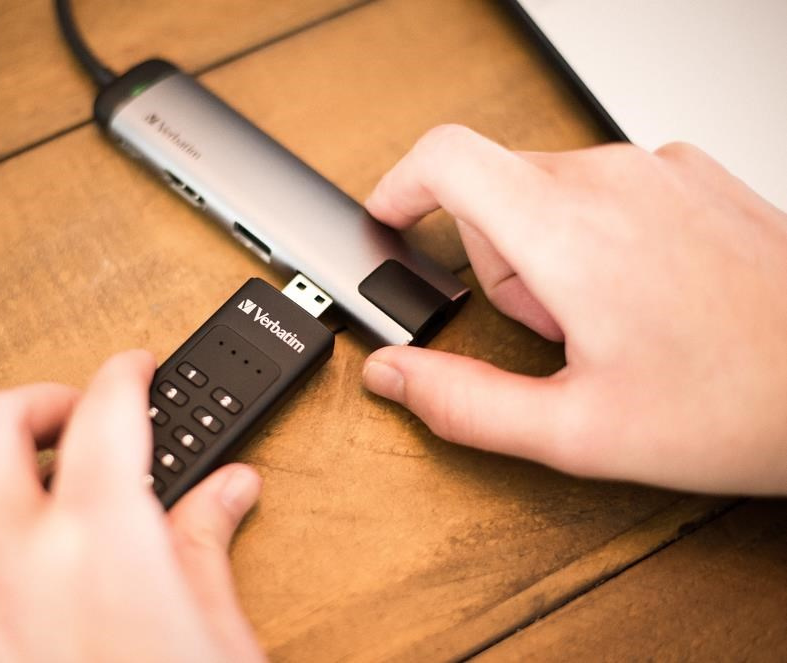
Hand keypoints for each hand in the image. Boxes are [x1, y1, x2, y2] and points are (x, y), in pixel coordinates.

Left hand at [0, 351, 264, 661]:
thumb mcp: (219, 628)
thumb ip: (208, 542)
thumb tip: (228, 493)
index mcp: (99, 539)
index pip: (105, 409)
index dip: (122, 374)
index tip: (132, 370)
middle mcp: (15, 562)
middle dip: (27, 402)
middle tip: (70, 417)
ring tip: (16, 487)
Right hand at [362, 125, 786, 494]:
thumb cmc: (738, 405)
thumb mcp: (577, 430)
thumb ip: (463, 403)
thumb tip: (394, 375)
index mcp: (568, 231)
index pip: (446, 157)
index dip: (399, 186)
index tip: (389, 219)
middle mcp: (612, 177)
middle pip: (495, 189)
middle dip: (499, 261)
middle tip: (555, 330)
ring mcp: (659, 169)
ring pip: (549, 189)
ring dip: (550, 251)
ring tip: (608, 318)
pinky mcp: (692, 174)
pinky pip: (605, 187)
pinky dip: (597, 234)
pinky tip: (643, 293)